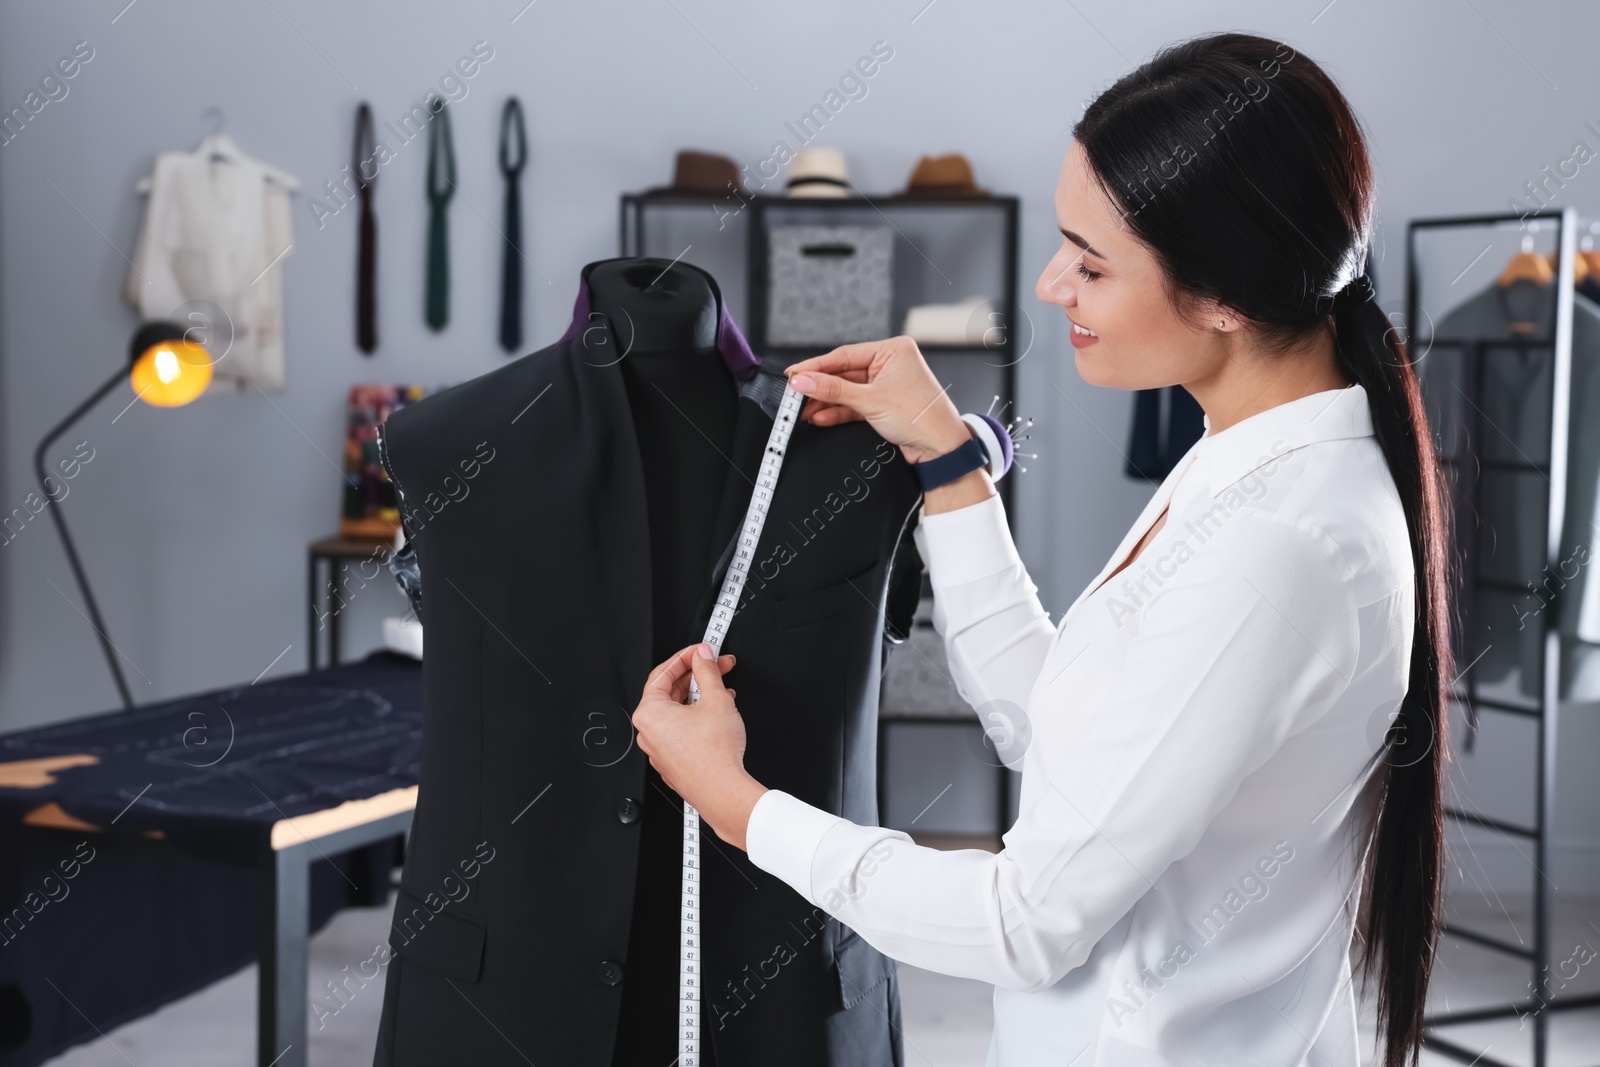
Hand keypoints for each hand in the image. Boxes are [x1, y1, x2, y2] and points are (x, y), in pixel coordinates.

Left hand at [631, 642, 768, 850]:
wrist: (722, 791)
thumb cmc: (714, 755)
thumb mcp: (716, 698)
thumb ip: (708, 670)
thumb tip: (704, 656)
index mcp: (649, 713)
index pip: (663, 673)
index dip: (686, 656)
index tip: (703, 650)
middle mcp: (648, 732)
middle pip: (670, 692)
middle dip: (696, 676)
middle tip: (717, 665)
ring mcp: (659, 749)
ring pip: (678, 712)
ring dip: (700, 696)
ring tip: (723, 688)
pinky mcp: (673, 761)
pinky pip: (682, 730)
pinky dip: (698, 716)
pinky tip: (718, 711)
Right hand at [784, 336, 972, 464]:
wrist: (942, 450)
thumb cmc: (922, 418)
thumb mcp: (871, 401)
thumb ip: (833, 391)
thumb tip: (803, 381)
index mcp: (893, 350)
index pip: (845, 355)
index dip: (816, 366)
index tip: (794, 374)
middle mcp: (890, 364)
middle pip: (844, 373)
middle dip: (819, 387)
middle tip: (794, 394)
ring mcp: (886, 385)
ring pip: (847, 391)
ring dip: (825, 401)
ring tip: (802, 410)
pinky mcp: (883, 405)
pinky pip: (854, 404)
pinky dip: (838, 411)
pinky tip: (819, 417)